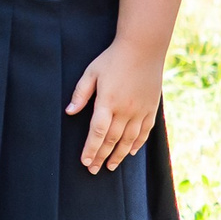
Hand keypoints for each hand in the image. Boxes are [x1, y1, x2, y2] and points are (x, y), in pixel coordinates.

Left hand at [68, 37, 164, 171]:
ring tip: (110, 167)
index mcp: (107, 102)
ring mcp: (140, 111)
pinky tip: (130, 152)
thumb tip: (69, 112)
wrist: (143, 49)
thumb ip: (80, 94)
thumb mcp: (91, 72)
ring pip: (129, 139)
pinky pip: (144, 131)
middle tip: (93, 170)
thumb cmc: (112, 59)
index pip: (97, 132)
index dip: (91, 149)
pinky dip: (137, 144)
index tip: (85, 162)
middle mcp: (125, 110)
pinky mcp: (151, 108)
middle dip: (101, 156)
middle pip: (112, 140)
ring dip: (118, 155)